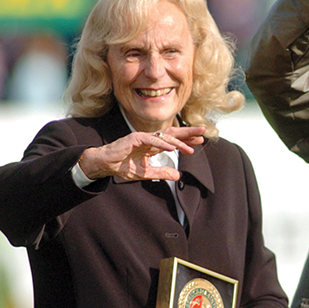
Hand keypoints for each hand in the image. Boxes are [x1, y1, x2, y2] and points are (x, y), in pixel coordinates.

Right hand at [77, 126, 204, 180]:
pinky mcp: (134, 138)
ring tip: (191, 147)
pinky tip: (173, 147)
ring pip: (164, 137)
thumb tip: (178, 175)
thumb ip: (162, 173)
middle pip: (173, 134)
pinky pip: (151, 140)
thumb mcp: (146, 173)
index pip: (173, 140)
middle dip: (188, 132)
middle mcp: (150, 139)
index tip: (200, 140)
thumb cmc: (122, 166)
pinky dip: (163, 143)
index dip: (186, 139)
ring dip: (179, 141)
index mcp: (153, 145)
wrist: (104, 165)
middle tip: (203, 131)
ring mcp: (142, 137)